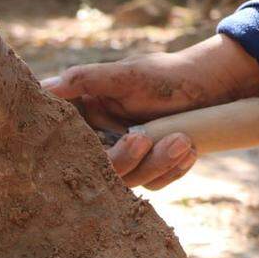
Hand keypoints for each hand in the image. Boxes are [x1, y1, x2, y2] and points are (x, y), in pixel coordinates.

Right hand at [42, 34, 258, 189]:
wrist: (212, 85)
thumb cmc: (166, 74)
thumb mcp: (126, 75)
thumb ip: (85, 80)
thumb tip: (46, 87)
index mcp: (86, 117)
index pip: (66, 142)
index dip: (72, 151)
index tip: (95, 143)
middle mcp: (101, 140)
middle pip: (98, 169)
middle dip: (124, 160)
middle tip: (143, 139)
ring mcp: (126, 157)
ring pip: (128, 179)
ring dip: (155, 164)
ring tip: (182, 141)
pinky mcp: (149, 169)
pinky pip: (153, 182)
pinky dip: (172, 170)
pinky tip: (190, 150)